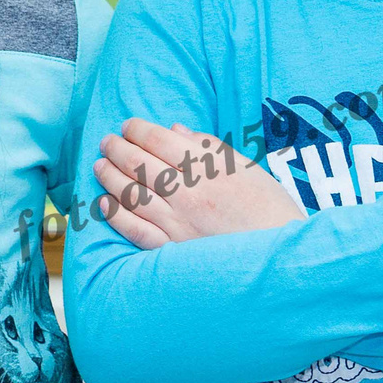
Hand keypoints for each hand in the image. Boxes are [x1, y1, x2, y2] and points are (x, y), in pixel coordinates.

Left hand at [94, 118, 302, 248]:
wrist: (282, 257)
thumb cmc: (270, 209)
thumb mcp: (247, 168)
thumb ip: (209, 146)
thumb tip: (174, 130)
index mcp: (209, 168)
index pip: (160, 140)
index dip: (138, 129)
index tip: (128, 125)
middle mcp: (189, 193)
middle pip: (140, 164)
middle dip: (117, 148)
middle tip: (106, 141)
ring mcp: (178, 223)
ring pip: (131, 194)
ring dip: (110, 177)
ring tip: (100, 166)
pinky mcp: (173, 250)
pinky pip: (136, 230)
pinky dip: (116, 215)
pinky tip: (104, 203)